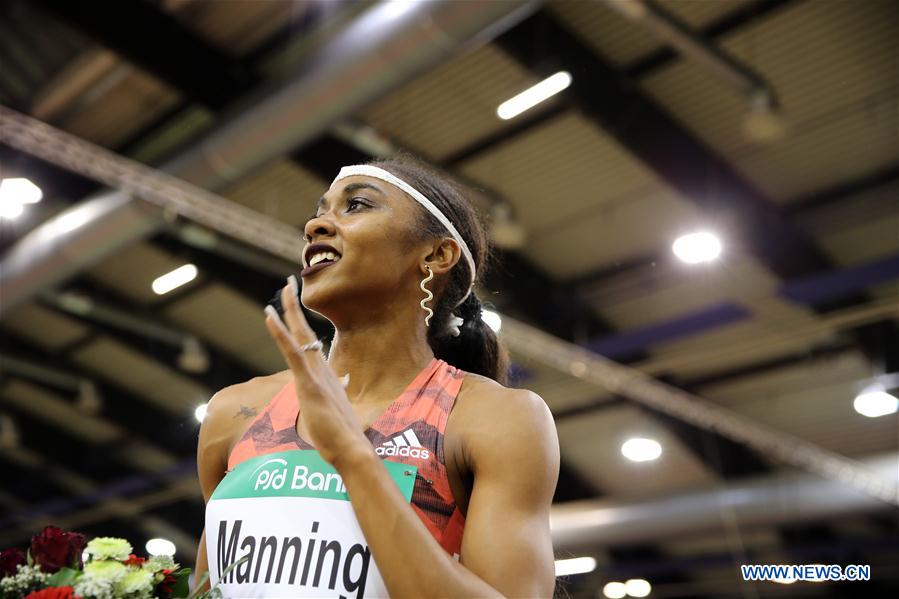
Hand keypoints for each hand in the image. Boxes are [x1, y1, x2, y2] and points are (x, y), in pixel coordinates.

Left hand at [264, 275, 368, 466]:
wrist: (351, 448)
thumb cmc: (342, 436)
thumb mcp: (337, 410)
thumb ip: (338, 393)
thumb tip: (344, 382)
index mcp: (327, 376)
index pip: (311, 343)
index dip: (301, 324)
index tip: (296, 306)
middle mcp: (323, 369)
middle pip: (306, 330)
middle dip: (295, 306)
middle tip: (288, 282)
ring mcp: (316, 374)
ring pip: (301, 335)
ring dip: (290, 310)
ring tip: (282, 287)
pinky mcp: (309, 383)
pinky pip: (293, 351)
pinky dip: (280, 332)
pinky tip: (270, 315)